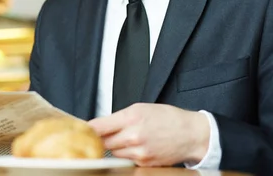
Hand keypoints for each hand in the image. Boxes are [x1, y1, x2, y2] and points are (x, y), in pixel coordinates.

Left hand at [88, 103, 208, 166]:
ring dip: (115, 147)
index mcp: (131, 117)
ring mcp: (138, 152)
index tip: (82, 131)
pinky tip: (137, 146)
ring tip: (128, 138)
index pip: (98, 127)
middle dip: (102, 139)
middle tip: (106, 134)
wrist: (190, 134)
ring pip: (114, 152)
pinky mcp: (144, 164)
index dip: (87, 130)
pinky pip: (127, 160)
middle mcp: (133, 136)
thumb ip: (119, 117)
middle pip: (103, 142)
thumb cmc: (168, 118)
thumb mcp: (141, 108)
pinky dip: (127, 155)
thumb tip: (101, 125)